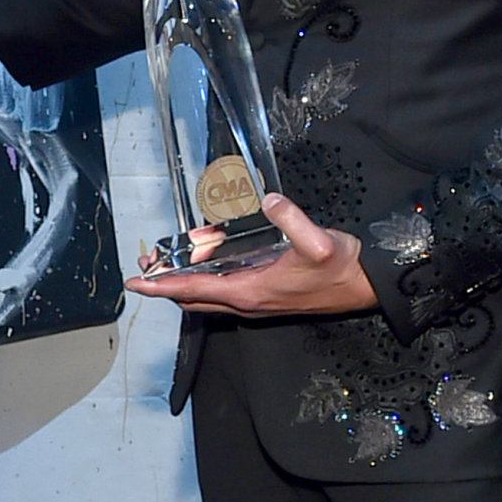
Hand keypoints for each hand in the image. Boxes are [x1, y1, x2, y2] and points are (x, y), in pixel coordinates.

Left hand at [125, 193, 377, 316]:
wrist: (365, 286)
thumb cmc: (341, 267)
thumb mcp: (319, 241)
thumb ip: (292, 220)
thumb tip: (270, 200)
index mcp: (250, 292)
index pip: (193, 290)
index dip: (161, 286)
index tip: (135, 283)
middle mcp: (247, 302)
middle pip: (192, 296)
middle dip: (164, 283)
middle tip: (144, 265)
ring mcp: (256, 302)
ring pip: (206, 296)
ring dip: (182, 282)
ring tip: (165, 261)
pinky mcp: (265, 297)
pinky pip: (222, 291)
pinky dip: (204, 281)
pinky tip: (204, 262)